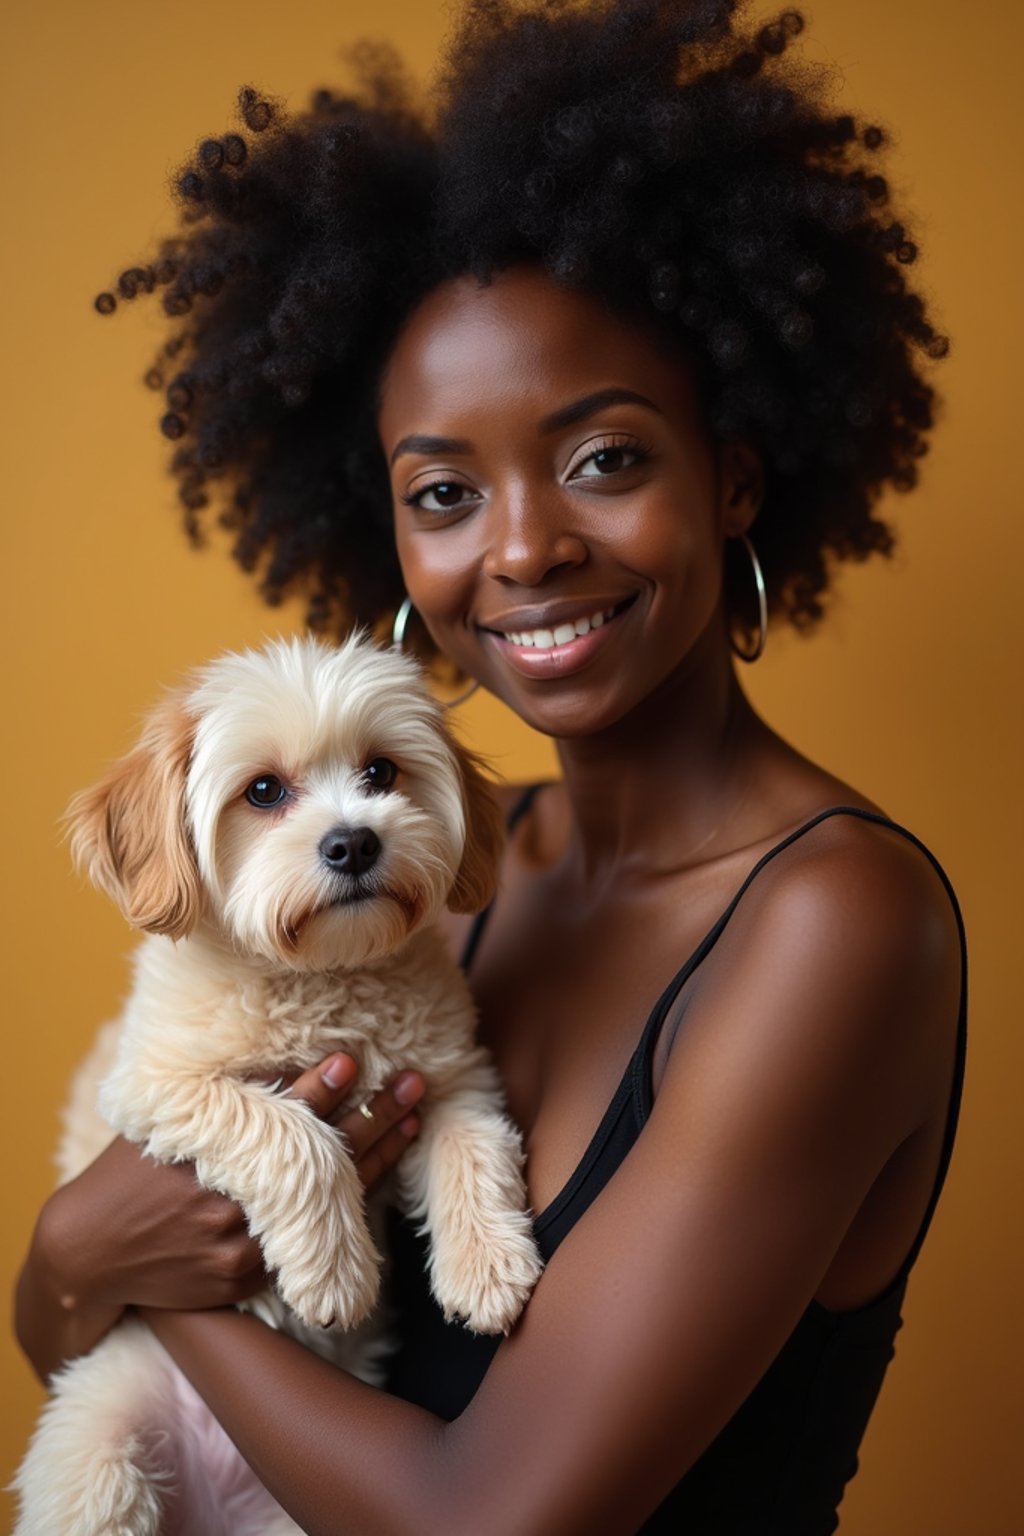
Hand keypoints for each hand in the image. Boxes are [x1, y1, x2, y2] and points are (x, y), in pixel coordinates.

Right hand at [15, 1058, 423, 1381]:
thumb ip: (217, 1098)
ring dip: (377, 1160)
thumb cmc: (130, 1172)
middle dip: (373, 1118)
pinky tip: (382, 1175)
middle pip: (318, 1160)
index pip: (276, 1120)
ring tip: (414, 1119)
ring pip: (325, 1205)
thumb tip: (281, 1052)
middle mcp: (227, 1205)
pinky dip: (347, 1209)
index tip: (352, 1062)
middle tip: (415, 1083)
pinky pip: (309, 1244)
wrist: (87, 1256)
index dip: (318, 1091)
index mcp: (205, 1156)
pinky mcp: (244, 1281)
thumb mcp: (167, 1124)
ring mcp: (239, 1250)